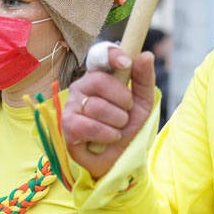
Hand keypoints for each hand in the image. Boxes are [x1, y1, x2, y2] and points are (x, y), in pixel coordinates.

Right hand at [62, 46, 155, 179]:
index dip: (112, 55)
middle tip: (126, 113)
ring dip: (116, 122)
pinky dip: (106, 134)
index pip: (100, 56)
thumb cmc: (126, 128)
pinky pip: (89, 126)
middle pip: (100, 81)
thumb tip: (146, 55)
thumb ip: (143, 79)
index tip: (126, 63)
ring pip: (96, 106)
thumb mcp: (142, 103)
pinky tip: (108, 138)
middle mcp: (82, 87)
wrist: (119, 159)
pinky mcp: (67, 126)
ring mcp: (72, 106)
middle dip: (122, 99)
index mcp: (99, 77)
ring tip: (117, 130)